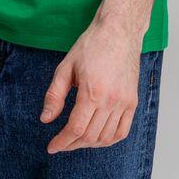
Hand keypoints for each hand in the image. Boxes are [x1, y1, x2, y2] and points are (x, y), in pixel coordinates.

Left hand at [39, 18, 142, 152]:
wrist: (118, 31)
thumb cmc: (91, 45)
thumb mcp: (66, 67)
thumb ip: (55, 95)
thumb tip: (45, 119)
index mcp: (92, 91)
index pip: (76, 128)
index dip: (62, 141)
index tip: (52, 147)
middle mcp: (111, 100)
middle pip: (90, 136)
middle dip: (72, 144)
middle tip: (61, 142)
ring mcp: (124, 102)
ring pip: (106, 137)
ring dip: (89, 144)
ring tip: (76, 140)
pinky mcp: (132, 101)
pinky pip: (122, 131)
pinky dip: (108, 140)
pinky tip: (97, 138)